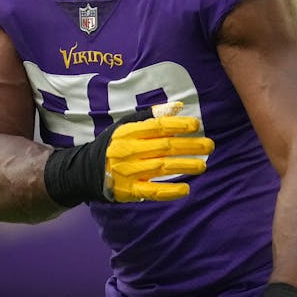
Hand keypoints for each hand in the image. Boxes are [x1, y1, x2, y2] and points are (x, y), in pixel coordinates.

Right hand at [44, 102, 213, 206]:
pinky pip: (152, 191)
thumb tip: (178, 106)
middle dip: (189, 146)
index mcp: (129, 132)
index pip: (157, 126)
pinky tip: (185, 188)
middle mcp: (128, 150)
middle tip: (209, 146)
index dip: (178, 124)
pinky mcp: (129, 191)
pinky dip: (170, 191)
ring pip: (161, 167)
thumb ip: (152, 116)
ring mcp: (128, 171)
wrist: (86, 171)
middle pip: (164, 147)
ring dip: (184, 166)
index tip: (196, 125)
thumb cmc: (114, 145)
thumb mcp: (127, 126)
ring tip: (203, 165)